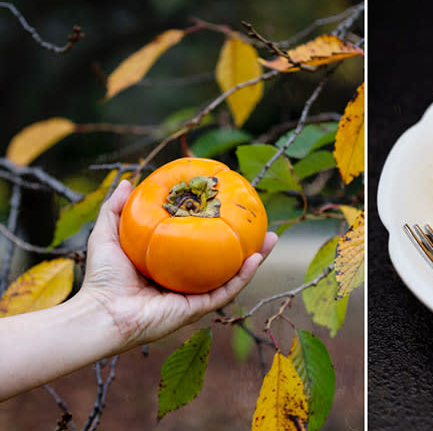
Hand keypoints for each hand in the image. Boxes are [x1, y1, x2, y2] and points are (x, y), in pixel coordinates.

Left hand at [78, 179, 276, 351]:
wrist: (101, 312)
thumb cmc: (102, 277)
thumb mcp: (108, 233)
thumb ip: (116, 207)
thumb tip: (129, 179)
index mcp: (171, 265)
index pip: (200, 244)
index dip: (216, 227)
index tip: (230, 207)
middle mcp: (186, 281)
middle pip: (223, 258)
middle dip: (246, 242)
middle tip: (262, 223)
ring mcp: (194, 296)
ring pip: (233, 274)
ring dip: (256, 258)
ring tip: (272, 238)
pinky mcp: (198, 309)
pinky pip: (227, 290)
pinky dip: (244, 276)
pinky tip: (256, 258)